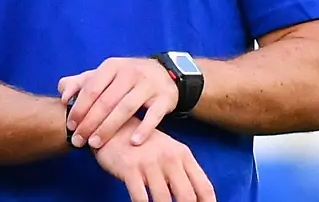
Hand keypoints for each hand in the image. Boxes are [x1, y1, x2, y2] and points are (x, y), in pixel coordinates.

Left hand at [59, 57, 177, 147]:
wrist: (164, 74)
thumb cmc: (126, 78)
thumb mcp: (105, 74)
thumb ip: (81, 82)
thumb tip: (62, 93)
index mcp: (112, 67)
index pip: (92, 88)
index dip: (79, 108)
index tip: (70, 126)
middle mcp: (130, 73)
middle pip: (106, 101)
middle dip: (90, 122)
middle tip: (79, 140)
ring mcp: (148, 85)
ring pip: (126, 108)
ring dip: (109, 127)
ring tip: (96, 143)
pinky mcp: (164, 98)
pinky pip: (153, 115)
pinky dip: (143, 129)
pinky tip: (133, 142)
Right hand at [92, 117, 215, 201]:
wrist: (113, 125)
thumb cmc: (143, 143)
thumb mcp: (168, 151)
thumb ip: (183, 171)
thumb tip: (196, 199)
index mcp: (183, 154)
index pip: (204, 187)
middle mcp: (169, 158)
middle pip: (187, 196)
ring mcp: (149, 163)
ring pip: (164, 200)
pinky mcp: (130, 168)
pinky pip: (140, 198)